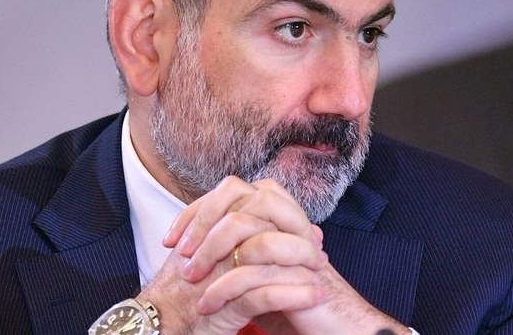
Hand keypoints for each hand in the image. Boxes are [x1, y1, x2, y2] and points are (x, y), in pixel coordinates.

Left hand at [165, 176, 408, 334]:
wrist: (338, 327)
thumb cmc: (294, 300)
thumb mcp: (260, 268)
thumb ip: (240, 245)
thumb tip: (201, 234)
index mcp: (279, 215)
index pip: (234, 190)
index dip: (200, 209)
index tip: (174, 237)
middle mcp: (290, 222)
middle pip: (241, 196)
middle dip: (203, 223)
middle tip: (182, 254)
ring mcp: (296, 244)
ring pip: (245, 227)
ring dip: (210, 253)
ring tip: (192, 278)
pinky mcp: (299, 275)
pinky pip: (253, 271)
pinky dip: (224, 289)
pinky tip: (208, 304)